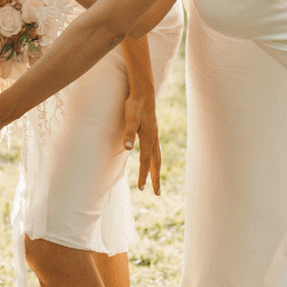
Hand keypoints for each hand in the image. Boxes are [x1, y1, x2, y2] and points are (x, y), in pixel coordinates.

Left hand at [121, 75, 161, 194]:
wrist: (144, 93)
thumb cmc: (135, 105)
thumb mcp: (130, 118)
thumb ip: (128, 133)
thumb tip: (128, 148)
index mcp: (148, 138)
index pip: (146, 162)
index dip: (143, 175)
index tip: (141, 188)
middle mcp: (153, 139)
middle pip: (156, 163)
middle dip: (156, 179)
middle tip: (157, 193)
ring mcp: (155, 135)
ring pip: (158, 157)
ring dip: (157, 170)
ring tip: (156, 182)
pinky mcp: (153, 132)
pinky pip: (156, 150)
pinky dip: (156, 160)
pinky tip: (152, 161)